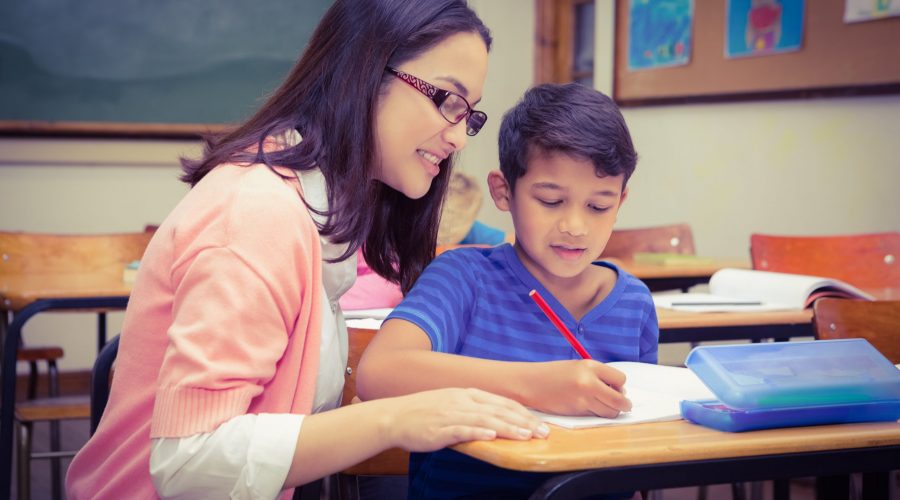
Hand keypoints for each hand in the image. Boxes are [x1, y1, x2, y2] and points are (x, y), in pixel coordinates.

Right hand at [381, 388, 550, 451]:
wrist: (394, 417)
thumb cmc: (422, 412)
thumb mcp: (451, 402)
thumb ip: (473, 408)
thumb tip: (495, 419)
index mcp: (466, 393)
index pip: (501, 401)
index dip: (523, 412)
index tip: (540, 422)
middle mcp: (462, 401)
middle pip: (499, 410)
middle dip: (524, 421)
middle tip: (543, 432)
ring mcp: (451, 413)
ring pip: (486, 420)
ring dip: (508, 428)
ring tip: (526, 436)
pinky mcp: (440, 428)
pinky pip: (462, 430)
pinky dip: (478, 432)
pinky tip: (492, 437)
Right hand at [524, 360, 630, 417]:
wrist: (529, 383)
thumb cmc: (553, 374)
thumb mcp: (578, 367)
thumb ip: (598, 376)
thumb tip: (620, 392)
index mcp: (590, 366)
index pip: (620, 379)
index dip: (619, 386)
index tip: (615, 389)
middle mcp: (588, 381)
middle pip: (619, 399)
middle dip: (623, 404)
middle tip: (623, 405)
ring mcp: (582, 398)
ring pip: (610, 411)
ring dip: (610, 411)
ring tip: (601, 405)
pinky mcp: (576, 412)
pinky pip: (596, 416)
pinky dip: (596, 414)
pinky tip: (587, 407)